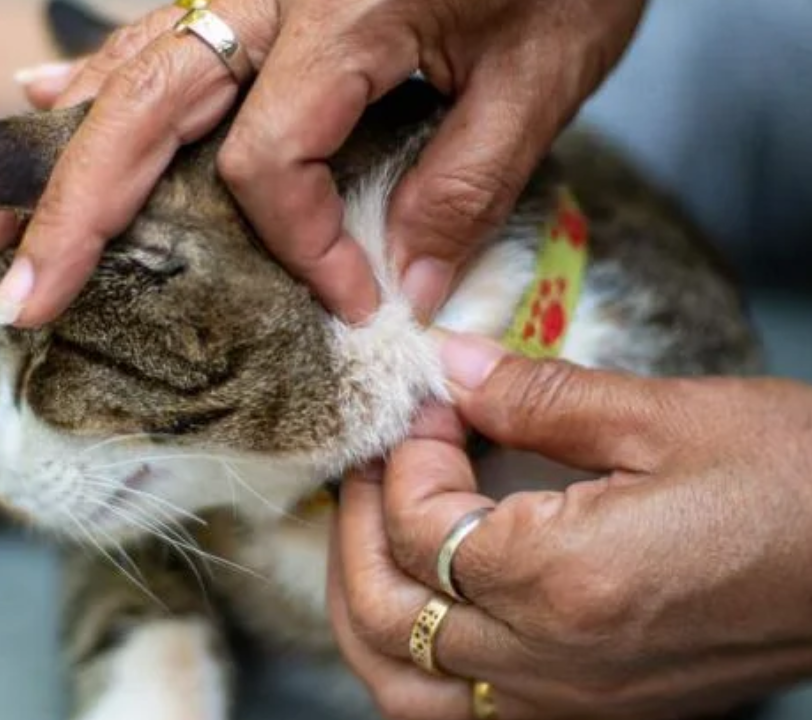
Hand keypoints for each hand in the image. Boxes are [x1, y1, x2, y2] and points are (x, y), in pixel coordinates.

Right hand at [0, 0, 646, 325]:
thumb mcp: (547, 70)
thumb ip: (466, 183)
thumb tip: (400, 286)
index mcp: (341, 16)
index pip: (266, 163)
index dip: (298, 247)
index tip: (352, 299)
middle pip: (139, 114)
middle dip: (73, 215)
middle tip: (20, 299)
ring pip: (125, 71)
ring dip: (56, 155)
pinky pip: (153, 32)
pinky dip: (90, 74)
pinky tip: (37, 96)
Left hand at [328, 331, 811, 718]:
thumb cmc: (798, 482)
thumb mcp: (667, 416)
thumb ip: (537, 395)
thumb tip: (451, 366)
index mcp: (563, 580)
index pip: (416, 526)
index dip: (404, 453)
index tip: (431, 405)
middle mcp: (551, 663)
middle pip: (383, 617)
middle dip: (352, 528)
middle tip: (374, 464)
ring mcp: (570, 706)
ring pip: (402, 691)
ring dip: (366, 611)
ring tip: (376, 536)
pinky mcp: (595, 717)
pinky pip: (460, 718)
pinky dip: (417, 668)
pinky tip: (430, 608)